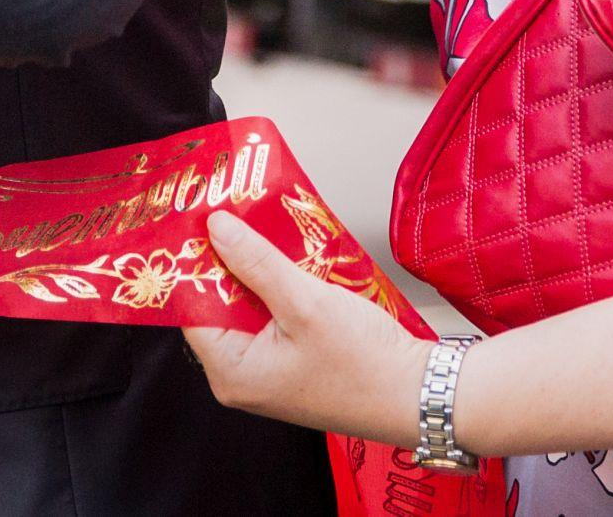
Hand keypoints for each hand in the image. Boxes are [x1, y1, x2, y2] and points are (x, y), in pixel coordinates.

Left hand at [181, 211, 433, 445]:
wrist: (420, 395)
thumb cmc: (367, 365)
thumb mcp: (305, 302)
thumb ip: (256, 263)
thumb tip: (217, 230)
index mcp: (232, 374)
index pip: (192, 309)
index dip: (195, 265)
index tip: (200, 225)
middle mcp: (243, 378)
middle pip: (219, 307)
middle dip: (229, 263)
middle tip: (234, 217)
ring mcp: (268, 373)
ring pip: (247, 309)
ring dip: (257, 273)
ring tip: (263, 232)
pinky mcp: (292, 364)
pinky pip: (272, 319)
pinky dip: (278, 290)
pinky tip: (290, 262)